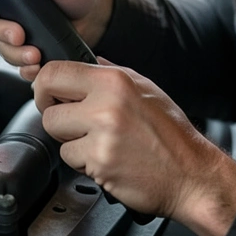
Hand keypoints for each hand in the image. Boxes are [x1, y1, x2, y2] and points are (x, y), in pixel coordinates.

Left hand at [33, 60, 235, 235]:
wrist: (191, 174)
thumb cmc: (170, 133)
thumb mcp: (143, 87)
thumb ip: (108, 72)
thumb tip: (82, 61)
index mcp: (114, 80)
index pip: (53, 72)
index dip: (44, 86)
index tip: (50, 95)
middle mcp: (106, 104)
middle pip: (47, 106)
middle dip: (57, 116)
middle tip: (76, 123)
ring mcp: (102, 135)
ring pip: (56, 135)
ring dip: (71, 141)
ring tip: (100, 142)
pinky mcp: (99, 163)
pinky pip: (70, 159)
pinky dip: (84, 162)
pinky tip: (107, 158)